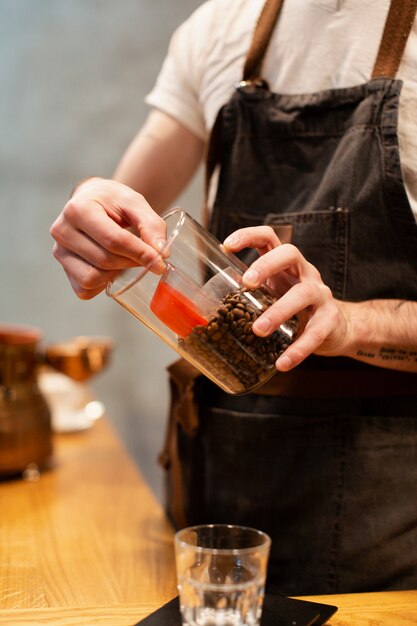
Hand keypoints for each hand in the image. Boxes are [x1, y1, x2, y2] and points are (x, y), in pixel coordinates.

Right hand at [50, 178, 166, 298]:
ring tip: (126, 259)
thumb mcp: (135, 203)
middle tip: (146, 257)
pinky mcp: (64, 270)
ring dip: (116, 274)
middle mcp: (62, 231)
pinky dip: (102, 285)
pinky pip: (84, 289)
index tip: (160, 262)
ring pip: (92, 278)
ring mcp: (59, 252)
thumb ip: (152, 225)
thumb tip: (161, 253)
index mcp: (78, 209)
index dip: (140, 254)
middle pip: (104, 260)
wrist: (92, 200)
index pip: (113, 240)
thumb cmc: (112, 201)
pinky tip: (111, 270)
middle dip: (131, 262)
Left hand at [223, 226, 349, 370]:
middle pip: (290, 254)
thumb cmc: (295, 310)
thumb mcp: (273, 297)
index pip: (269, 238)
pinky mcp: (330, 319)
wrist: (336, 328)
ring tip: (257, 330)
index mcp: (286, 266)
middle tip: (246, 283)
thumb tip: (208, 311)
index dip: (249, 236)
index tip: (227, 245)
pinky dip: (297, 350)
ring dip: (278, 311)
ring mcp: (320, 294)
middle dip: (266, 265)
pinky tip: (281, 363)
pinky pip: (315, 333)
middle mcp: (305, 274)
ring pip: (303, 294)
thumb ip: (250, 298)